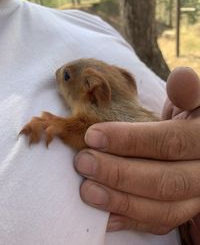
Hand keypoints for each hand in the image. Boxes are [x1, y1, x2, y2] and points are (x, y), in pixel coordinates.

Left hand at [74, 67, 199, 234]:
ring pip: (163, 210)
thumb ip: (187, 93)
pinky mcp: (184, 211)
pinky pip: (159, 224)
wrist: (197, 143)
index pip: (170, 142)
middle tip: (83, 163)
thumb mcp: (192, 101)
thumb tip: (181, 78)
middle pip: (165, 181)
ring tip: (88, 191)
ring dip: (121, 202)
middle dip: (120, 174)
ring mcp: (196, 197)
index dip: (130, 140)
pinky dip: (130, 222)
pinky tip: (104, 217)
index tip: (92, 135)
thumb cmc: (189, 118)